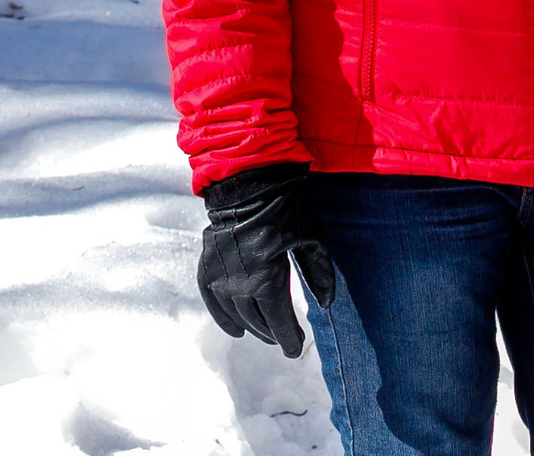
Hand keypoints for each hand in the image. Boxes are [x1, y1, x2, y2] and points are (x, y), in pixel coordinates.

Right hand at [197, 161, 336, 356]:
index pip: (280, 324)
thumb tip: (326, 305)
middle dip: (274, 334)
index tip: (297, 349)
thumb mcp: (311, 239)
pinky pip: (214, 305)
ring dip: (254, 328)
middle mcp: (239, 286)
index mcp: (267, 280)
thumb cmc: (285, 210)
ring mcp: (220, 279)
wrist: (247, 185)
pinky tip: (237, 330)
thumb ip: (320, 274)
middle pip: (258, 323)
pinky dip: (225, 320)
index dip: (289, 340)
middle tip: (284, 338)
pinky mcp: (207, 270)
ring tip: (266, 333)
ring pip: (238, 317)